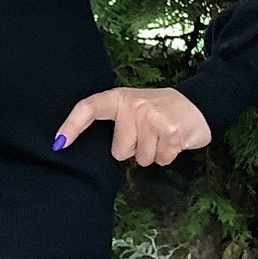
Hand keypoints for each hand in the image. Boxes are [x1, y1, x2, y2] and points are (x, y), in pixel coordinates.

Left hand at [53, 86, 210, 166]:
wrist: (199, 103)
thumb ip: (115, 123)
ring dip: (154, 153)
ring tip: (163, 135)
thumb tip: (87, 148)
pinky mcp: (170, 131)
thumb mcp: (133, 109)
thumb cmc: (159, 111)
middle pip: (120, 152)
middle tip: (150, 133)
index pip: (89, 108)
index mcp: (119, 98)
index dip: (71, 126)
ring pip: (142, 159)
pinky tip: (175, 139)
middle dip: (135, 149)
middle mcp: (134, 105)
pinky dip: (169, 155)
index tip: (58, 143)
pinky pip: (161, 160)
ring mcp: (152, 117)